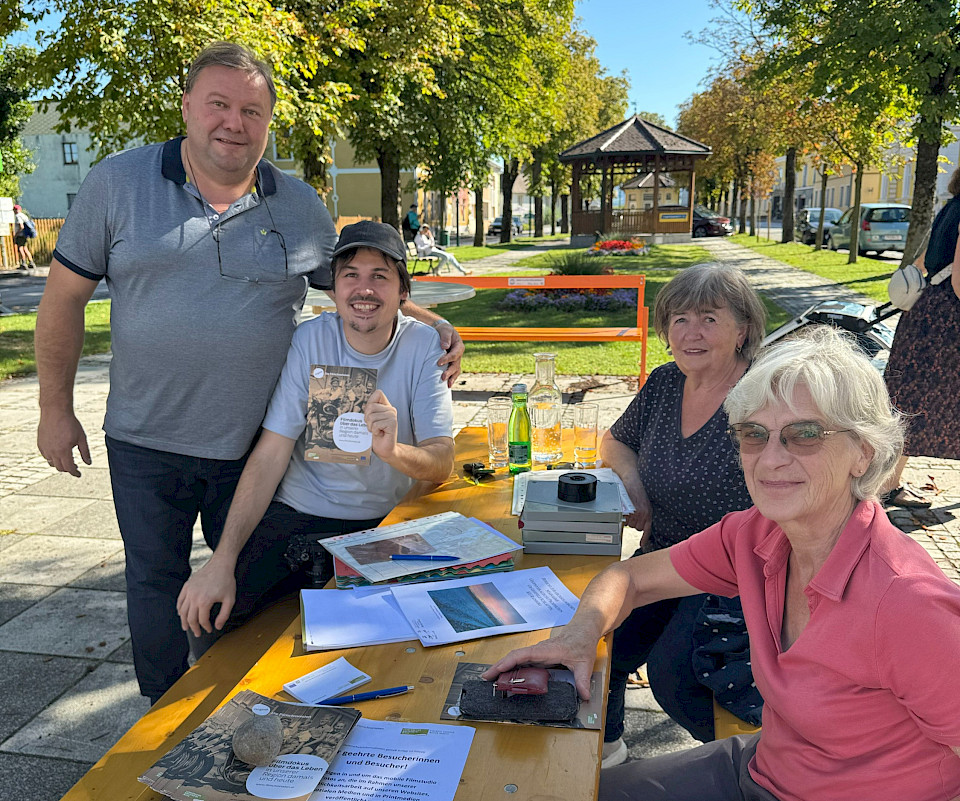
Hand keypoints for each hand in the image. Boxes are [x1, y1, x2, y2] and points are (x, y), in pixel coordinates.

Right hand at [37, 408, 90, 476]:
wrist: (55, 412)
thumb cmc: (70, 423)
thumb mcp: (82, 438)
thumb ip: (85, 452)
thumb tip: (88, 463)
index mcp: (64, 451)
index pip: (69, 468)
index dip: (75, 473)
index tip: (79, 475)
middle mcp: (52, 452)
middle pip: (60, 467)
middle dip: (68, 469)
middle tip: (75, 466)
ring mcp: (45, 448)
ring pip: (51, 463)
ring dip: (59, 464)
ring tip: (67, 460)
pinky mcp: (40, 444)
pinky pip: (45, 456)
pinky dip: (52, 458)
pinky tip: (58, 453)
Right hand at [176, 555, 236, 636]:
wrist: (220, 565)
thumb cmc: (226, 581)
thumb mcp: (230, 600)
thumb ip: (224, 615)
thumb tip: (217, 627)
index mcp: (205, 601)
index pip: (202, 620)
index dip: (205, 627)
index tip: (209, 630)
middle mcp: (194, 597)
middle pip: (190, 618)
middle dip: (193, 628)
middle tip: (197, 634)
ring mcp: (189, 591)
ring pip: (182, 611)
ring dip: (184, 621)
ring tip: (186, 627)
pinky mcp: (187, 586)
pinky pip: (180, 600)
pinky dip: (179, 609)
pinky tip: (181, 614)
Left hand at [364, 389, 398, 457]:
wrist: (384, 449)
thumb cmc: (376, 435)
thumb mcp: (370, 420)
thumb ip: (369, 410)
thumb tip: (365, 405)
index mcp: (386, 406)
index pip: (378, 394)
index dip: (370, 404)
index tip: (370, 415)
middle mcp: (390, 409)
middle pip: (370, 406)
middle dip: (367, 418)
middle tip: (373, 426)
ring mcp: (392, 416)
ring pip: (372, 416)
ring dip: (371, 426)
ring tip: (377, 431)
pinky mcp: (392, 423)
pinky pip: (376, 424)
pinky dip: (374, 431)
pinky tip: (380, 434)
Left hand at [434, 322, 463, 386]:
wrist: (443, 332)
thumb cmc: (443, 330)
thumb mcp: (445, 330)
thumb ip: (445, 337)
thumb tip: (445, 347)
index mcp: (459, 346)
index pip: (454, 354)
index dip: (447, 359)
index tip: (438, 363)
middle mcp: (459, 355)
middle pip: (456, 365)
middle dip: (449, 372)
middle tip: (442, 377)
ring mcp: (456, 360)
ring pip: (456, 370)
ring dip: (452, 377)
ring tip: (447, 385)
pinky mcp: (451, 364)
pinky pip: (453, 372)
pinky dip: (451, 378)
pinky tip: (448, 385)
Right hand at [480, 625, 599, 699]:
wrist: (583, 629)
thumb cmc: (582, 641)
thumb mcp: (584, 663)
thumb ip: (583, 680)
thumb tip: (583, 696)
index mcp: (546, 651)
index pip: (523, 655)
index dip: (509, 662)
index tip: (497, 669)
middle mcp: (538, 651)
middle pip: (514, 657)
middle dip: (498, 666)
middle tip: (486, 678)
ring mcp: (537, 653)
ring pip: (515, 659)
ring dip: (502, 667)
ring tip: (491, 679)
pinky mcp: (538, 656)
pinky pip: (521, 661)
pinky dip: (510, 667)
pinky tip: (505, 676)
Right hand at [623, 478, 651, 533]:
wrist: (631, 480)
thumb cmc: (635, 490)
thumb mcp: (642, 503)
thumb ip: (642, 513)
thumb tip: (637, 523)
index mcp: (649, 512)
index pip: (647, 529)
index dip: (644, 538)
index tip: (642, 545)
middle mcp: (645, 514)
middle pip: (637, 528)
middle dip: (632, 523)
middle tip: (629, 514)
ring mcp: (639, 512)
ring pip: (630, 525)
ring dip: (626, 520)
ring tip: (626, 509)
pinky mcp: (631, 509)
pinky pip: (628, 522)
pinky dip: (627, 525)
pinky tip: (625, 528)